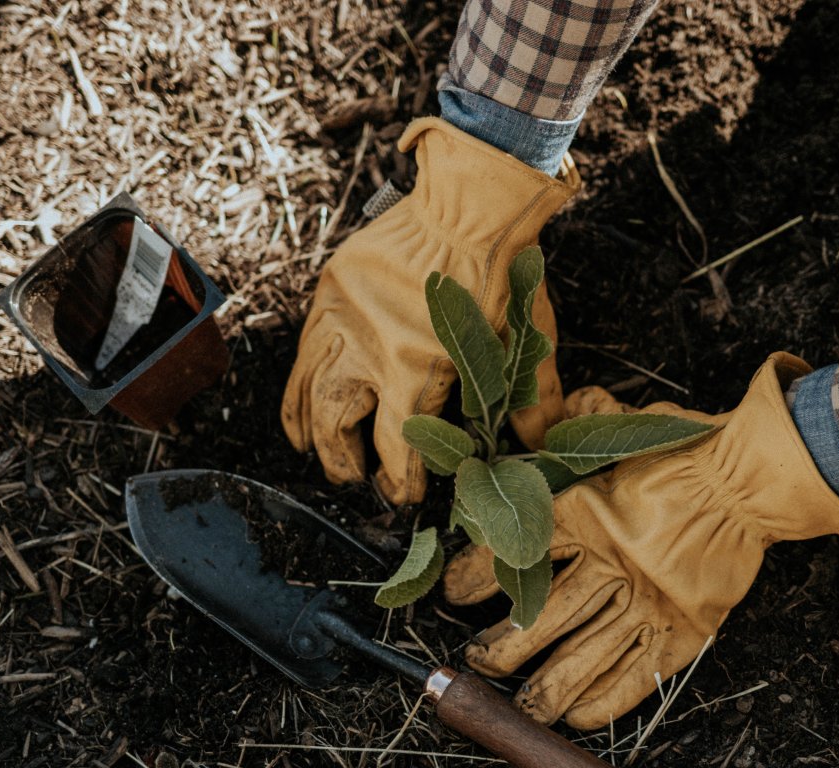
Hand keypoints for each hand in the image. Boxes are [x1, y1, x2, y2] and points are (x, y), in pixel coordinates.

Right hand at [281, 118, 579, 503]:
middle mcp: (369, 349)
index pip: (398, 445)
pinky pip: (303, 350)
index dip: (400, 480)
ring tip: (309, 455)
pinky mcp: (330, 294)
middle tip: (355, 482)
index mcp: (416, 367)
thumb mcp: (521, 338)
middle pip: (338, 426)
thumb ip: (532, 397)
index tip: (404, 495)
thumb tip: (540, 443)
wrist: (468, 202)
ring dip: (307, 431)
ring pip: (310, 391)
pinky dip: (297, 385)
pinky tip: (298, 407)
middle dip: (343, 463)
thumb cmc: (500, 272)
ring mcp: (343, 320)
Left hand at [444, 353, 838, 728]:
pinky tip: (578, 715)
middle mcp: (611, 562)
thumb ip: (580, 418)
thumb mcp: (625, 426)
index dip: (480, 575)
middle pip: (545, 614)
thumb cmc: (687, 450)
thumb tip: (544, 411)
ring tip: (521, 709)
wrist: (750, 479)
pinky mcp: (684, 626)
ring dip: (548, 686)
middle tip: (480, 662)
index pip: (520, 550)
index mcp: (589, 513)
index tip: (455, 591)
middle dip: (505, 646)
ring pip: (586, 654)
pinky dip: (608, 698)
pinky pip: (640, 672)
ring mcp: (648, 599)